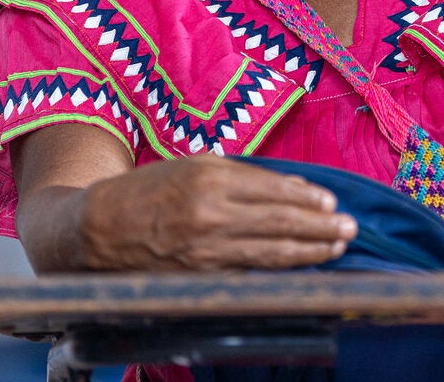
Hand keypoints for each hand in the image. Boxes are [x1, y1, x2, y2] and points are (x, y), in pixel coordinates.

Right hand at [75, 154, 357, 269]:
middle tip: (349, 228)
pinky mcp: (200, 277)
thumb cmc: (147, 192)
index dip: (307, 197)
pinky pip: (249, 273)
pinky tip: (300, 267)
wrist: (94, 230)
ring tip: (336, 247)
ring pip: (271, 252)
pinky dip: (279, 271)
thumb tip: (288, 190)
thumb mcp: (191, 166)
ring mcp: (206, 250)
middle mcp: (211, 214)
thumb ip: (237, 175)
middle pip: (280, 222)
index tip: (330, 203)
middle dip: (321, 226)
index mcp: (209, 178)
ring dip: (310, 251)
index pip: (274, 189)